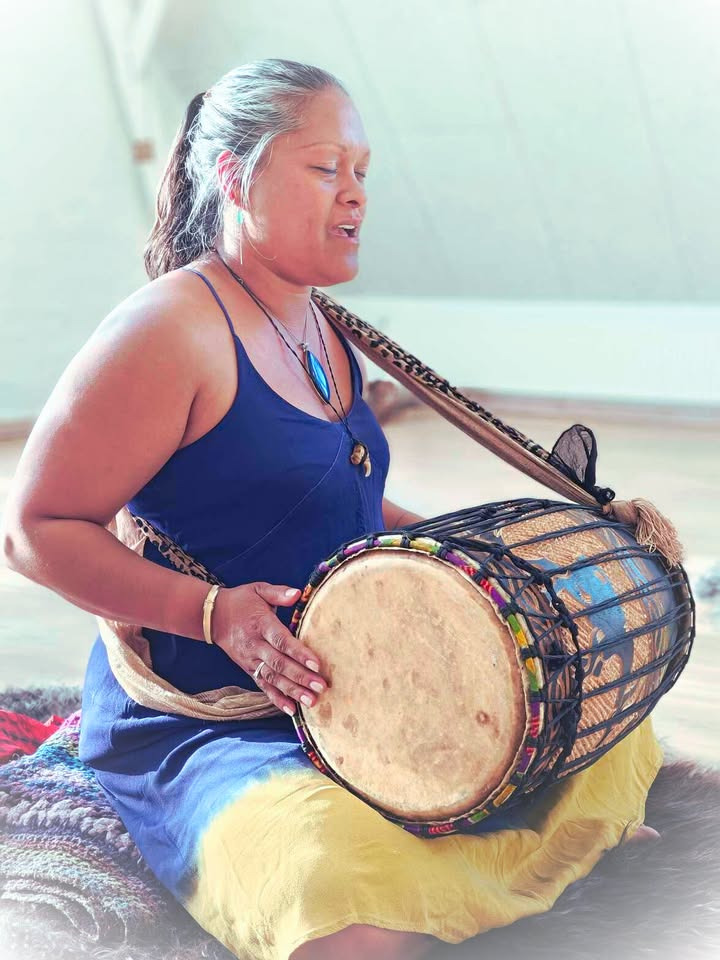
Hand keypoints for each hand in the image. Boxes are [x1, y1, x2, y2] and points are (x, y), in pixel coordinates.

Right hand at [210, 581, 328, 716]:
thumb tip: (298, 593)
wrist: (214, 616)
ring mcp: (251, 660)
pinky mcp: (248, 669)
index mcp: (261, 624)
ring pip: (273, 679)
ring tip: (311, 702)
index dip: (299, 653)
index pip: (281, 641)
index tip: (317, 664)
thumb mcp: (259, 590)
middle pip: (279, 664)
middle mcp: (255, 645)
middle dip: (301, 677)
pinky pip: (263, 686)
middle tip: (321, 686)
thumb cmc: (242, 601)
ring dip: (292, 691)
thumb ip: (278, 593)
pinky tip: (291, 710)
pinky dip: (276, 699)